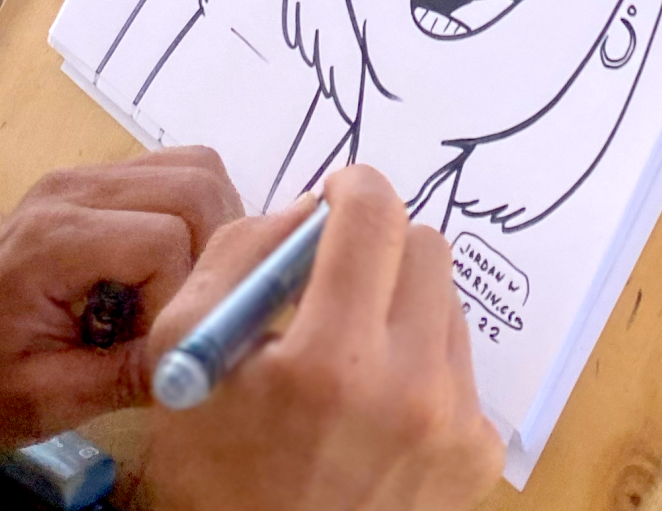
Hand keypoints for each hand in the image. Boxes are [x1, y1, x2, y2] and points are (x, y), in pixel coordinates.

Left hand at [0, 150, 242, 447]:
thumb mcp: (41, 400)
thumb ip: (125, 378)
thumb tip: (201, 365)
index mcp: (56, 240)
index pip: (166, 239)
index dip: (181, 298)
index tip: (160, 347)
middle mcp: (78, 188)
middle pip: (195, 184)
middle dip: (213, 254)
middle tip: (189, 314)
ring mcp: (87, 176)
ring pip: (193, 168)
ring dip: (209, 231)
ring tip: (181, 295)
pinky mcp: (95, 182)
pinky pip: (171, 176)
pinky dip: (191, 221)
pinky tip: (165, 275)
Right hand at [141, 166, 503, 510]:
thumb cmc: (214, 471)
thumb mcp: (185, 351)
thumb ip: (239, 254)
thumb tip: (309, 209)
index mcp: (331, 360)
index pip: (375, 214)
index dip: (352, 189)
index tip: (334, 201)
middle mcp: (410, 389)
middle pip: (426, 246)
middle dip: (380, 245)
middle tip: (339, 275)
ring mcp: (453, 427)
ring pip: (447, 301)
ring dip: (402, 305)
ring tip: (352, 355)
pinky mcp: (477, 457)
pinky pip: (461, 365)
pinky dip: (423, 365)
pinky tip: (378, 406)